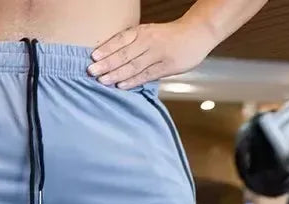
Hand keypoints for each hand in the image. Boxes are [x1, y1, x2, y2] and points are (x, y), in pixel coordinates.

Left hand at [89, 22, 214, 89]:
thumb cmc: (169, 36)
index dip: (106, 48)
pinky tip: (121, 86)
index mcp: (143, 32)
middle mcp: (148, 42)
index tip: (92, 57)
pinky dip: (133, 81)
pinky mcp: (166, 67)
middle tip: (91, 71)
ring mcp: (157, 55)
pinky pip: (146, 75)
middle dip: (106, 63)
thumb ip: (133, 44)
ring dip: (116, 74)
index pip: (121, 40)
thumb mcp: (150, 33)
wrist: (196, 33)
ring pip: (133, 65)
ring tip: (102, 80)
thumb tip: (111, 58)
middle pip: (124, 54)